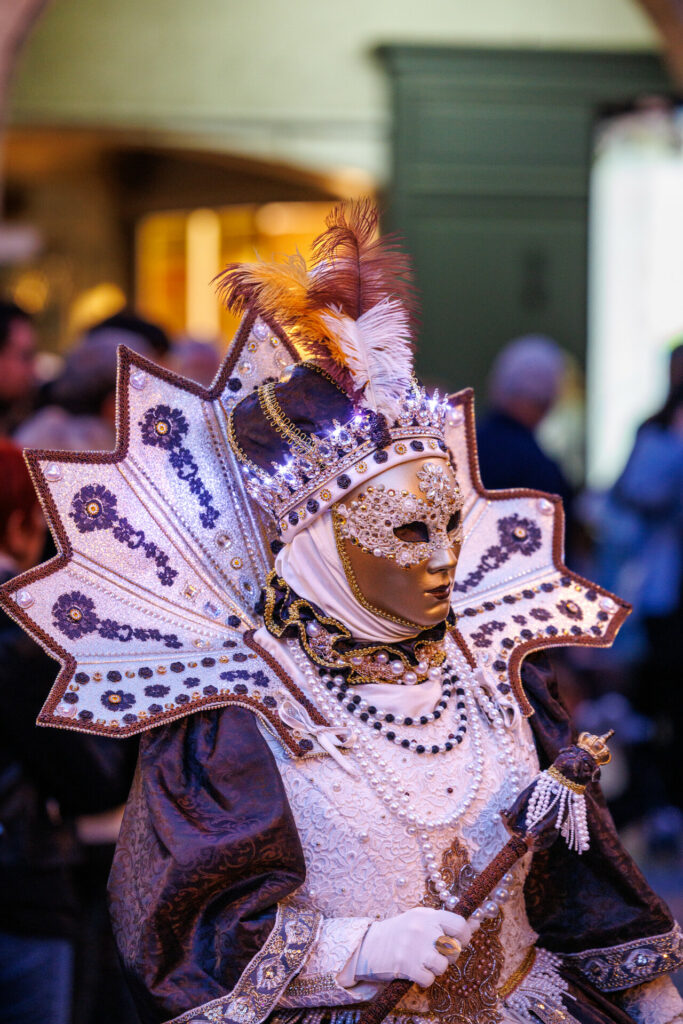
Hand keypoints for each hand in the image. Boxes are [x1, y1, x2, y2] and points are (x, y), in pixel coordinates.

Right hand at [355, 906, 471, 987]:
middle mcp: (423, 928)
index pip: (459, 924)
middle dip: (450, 956)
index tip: (459, 941)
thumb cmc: (400, 933)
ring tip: (424, 962)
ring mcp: (414, 947)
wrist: (369, 945)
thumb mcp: (422, 919)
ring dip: (436, 969)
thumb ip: (446, 922)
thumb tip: (477, 923)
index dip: (464, 936)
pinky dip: (424, 979)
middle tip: (437, 954)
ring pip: (443, 965)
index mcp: (428, 915)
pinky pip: (429, 979)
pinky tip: (415, 971)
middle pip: (454, 948)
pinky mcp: (406, 965)